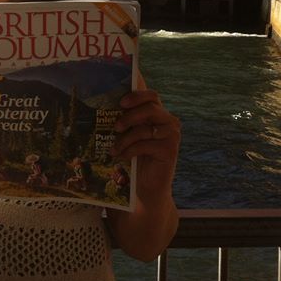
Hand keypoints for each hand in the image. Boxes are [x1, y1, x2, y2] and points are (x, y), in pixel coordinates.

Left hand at [112, 89, 180, 203]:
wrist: (149, 184)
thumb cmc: (137, 156)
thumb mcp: (132, 134)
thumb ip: (128, 119)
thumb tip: (108, 104)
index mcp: (159, 114)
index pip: (152, 95)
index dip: (137, 95)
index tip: (121, 102)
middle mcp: (169, 122)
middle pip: (150, 108)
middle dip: (130, 116)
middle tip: (116, 127)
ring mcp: (172, 135)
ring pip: (144, 129)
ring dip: (125, 139)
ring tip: (114, 148)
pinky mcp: (170, 150)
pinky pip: (144, 145)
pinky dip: (129, 150)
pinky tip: (122, 156)